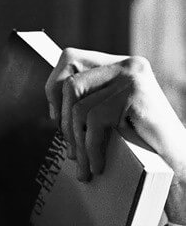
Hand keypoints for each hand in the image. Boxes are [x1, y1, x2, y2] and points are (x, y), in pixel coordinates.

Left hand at [45, 48, 185, 223]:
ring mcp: (133, 76)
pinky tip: (98, 166)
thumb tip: (53, 111)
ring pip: (80, 106)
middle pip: (70, 84)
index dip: (53, 87)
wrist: (181, 164)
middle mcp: (127, 64)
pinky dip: (92, 148)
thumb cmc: (143, 146)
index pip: (70, 58)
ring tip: (83, 167)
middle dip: (64, 123)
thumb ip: (90, 103)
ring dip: (77, 142)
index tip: (56, 119)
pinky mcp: (136, 93)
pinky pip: (95, 120)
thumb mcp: (112, 117)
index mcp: (119, 66)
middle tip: (70, 152)